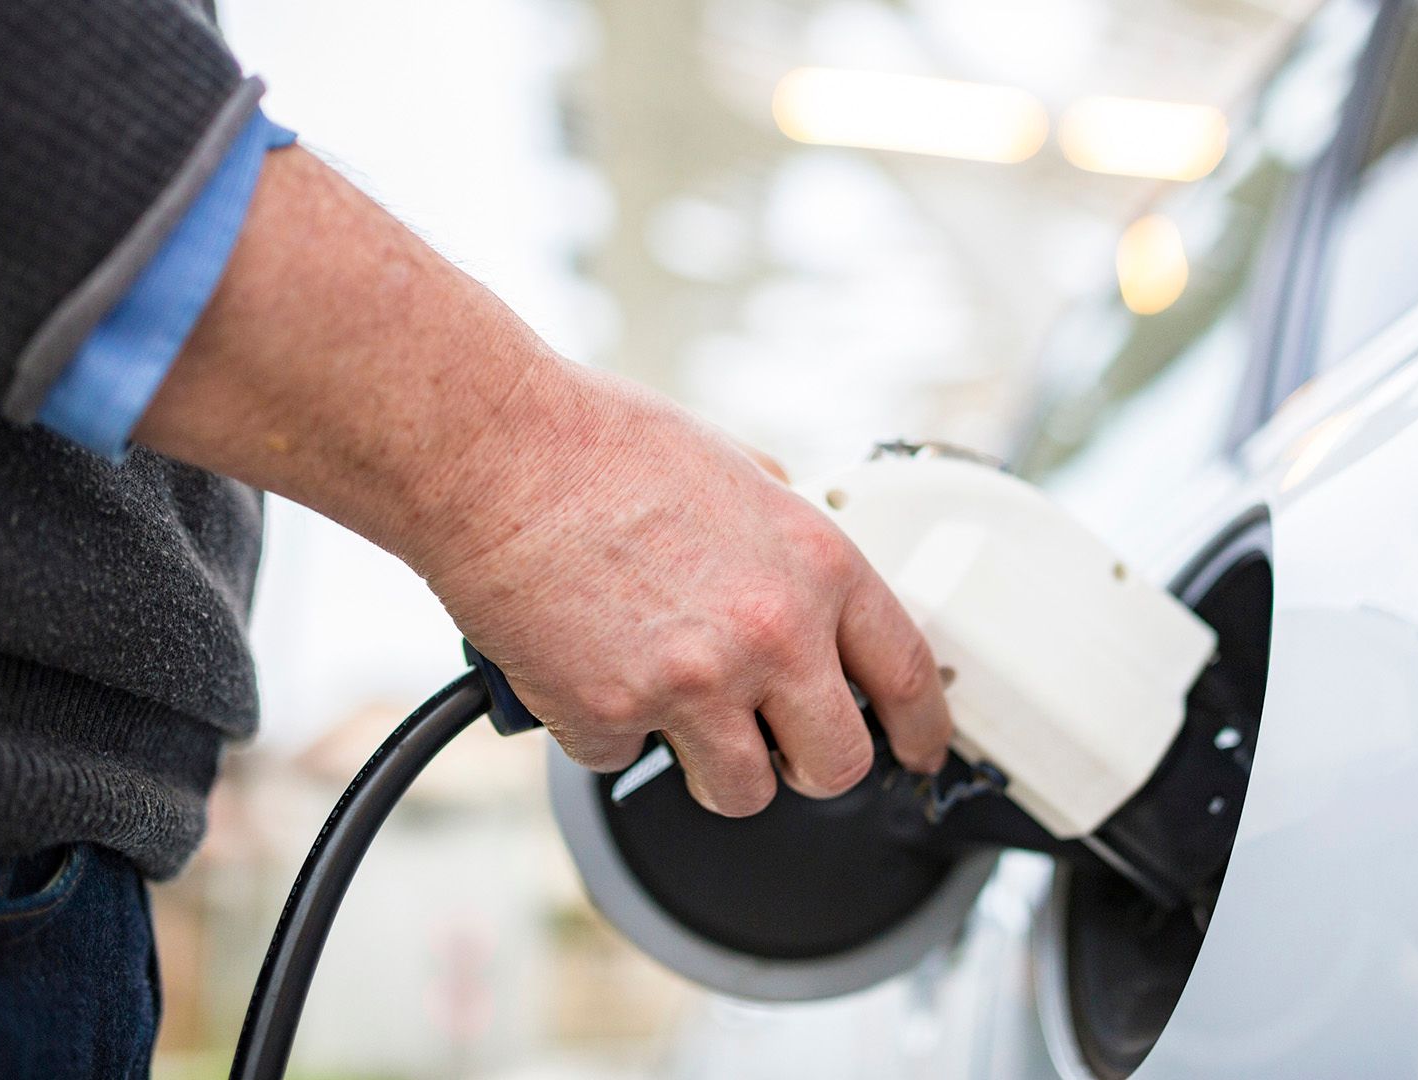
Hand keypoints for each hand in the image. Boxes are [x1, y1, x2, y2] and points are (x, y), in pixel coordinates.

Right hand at [135, 146, 949, 814]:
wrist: (493, 453)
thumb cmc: (599, 445)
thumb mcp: (739, 473)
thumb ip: (786, 543)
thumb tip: (803, 589)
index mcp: (817, 565)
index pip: (907, 676)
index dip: (924, 729)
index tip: (918, 751)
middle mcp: (772, 633)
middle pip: (836, 765)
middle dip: (810, 766)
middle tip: (777, 746)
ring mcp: (694, 683)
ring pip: (741, 792)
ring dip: (710, 766)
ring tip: (670, 707)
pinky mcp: (612, 716)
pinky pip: (624, 763)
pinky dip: (604, 733)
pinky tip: (584, 668)